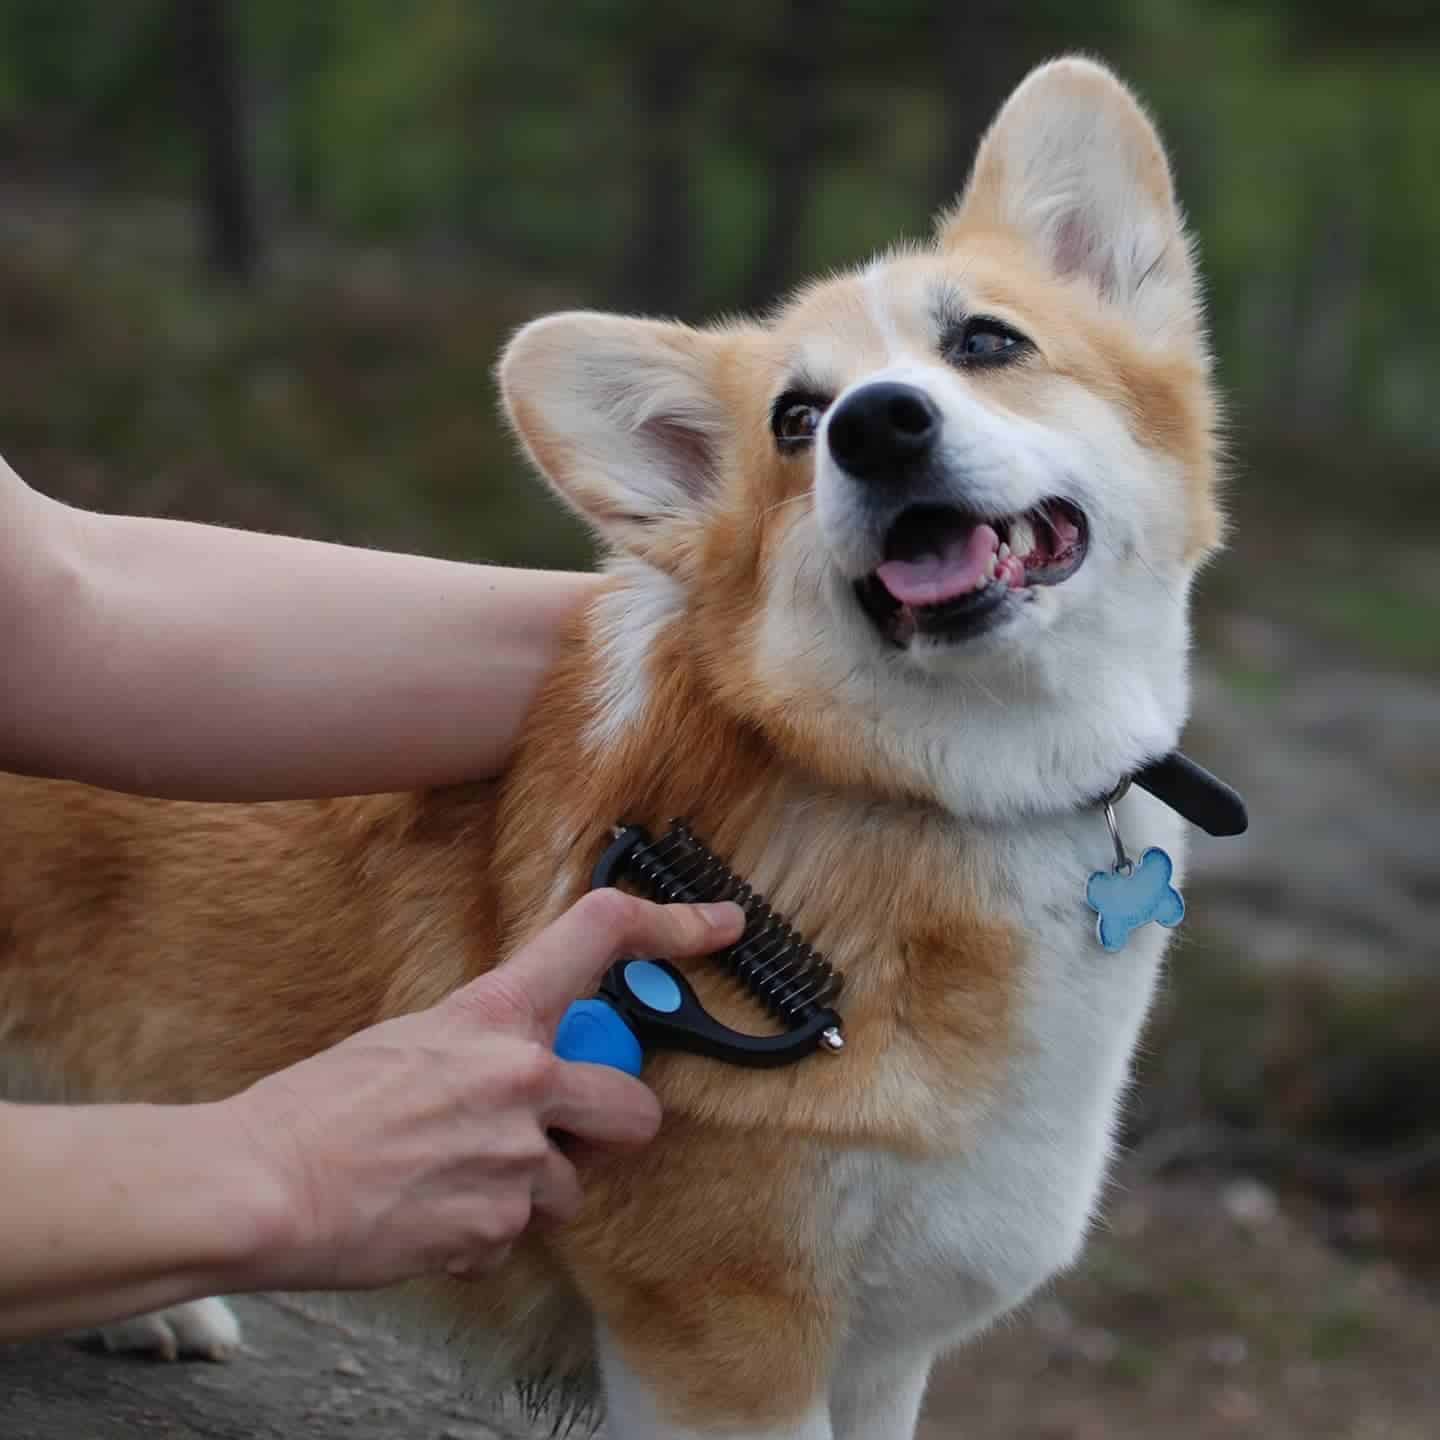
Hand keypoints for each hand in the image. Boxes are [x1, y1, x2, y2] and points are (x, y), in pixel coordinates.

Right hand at [227, 891, 743, 1290]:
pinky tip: (429, 1214)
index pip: (599, 936)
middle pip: (636, 1107)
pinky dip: (484, 1233)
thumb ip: (488, 1046)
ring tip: (454, 1180)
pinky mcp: (497, 1230)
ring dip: (531, 1192)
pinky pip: (517, 1237)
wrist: (263, 1185)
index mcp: (496, 1015)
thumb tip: (529, 1070)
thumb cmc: (319, 1106)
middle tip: (558, 1134)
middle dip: (608, 1128)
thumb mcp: (415, 1041)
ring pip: (572, 1188)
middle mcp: (523, 1079)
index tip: (721, 924)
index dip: (674, 925)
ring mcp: (517, 1159)